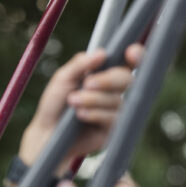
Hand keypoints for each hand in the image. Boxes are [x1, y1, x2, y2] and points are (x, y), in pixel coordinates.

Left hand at [19, 44, 143, 165]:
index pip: (126, 63)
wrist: (48, 133)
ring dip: (94, 100)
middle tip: (87, 84)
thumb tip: (102, 53)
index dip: (136, 55)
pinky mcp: (115, 129)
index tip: (130, 53)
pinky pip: (114, 117)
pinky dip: (96, 114)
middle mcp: (114, 92)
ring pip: (117, 100)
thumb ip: (80, 65)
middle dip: (108, 80)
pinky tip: (81, 116)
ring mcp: (116, 110)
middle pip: (126, 79)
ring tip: (73, 102)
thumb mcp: (63, 79)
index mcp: (104, 75)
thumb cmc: (55, 104)